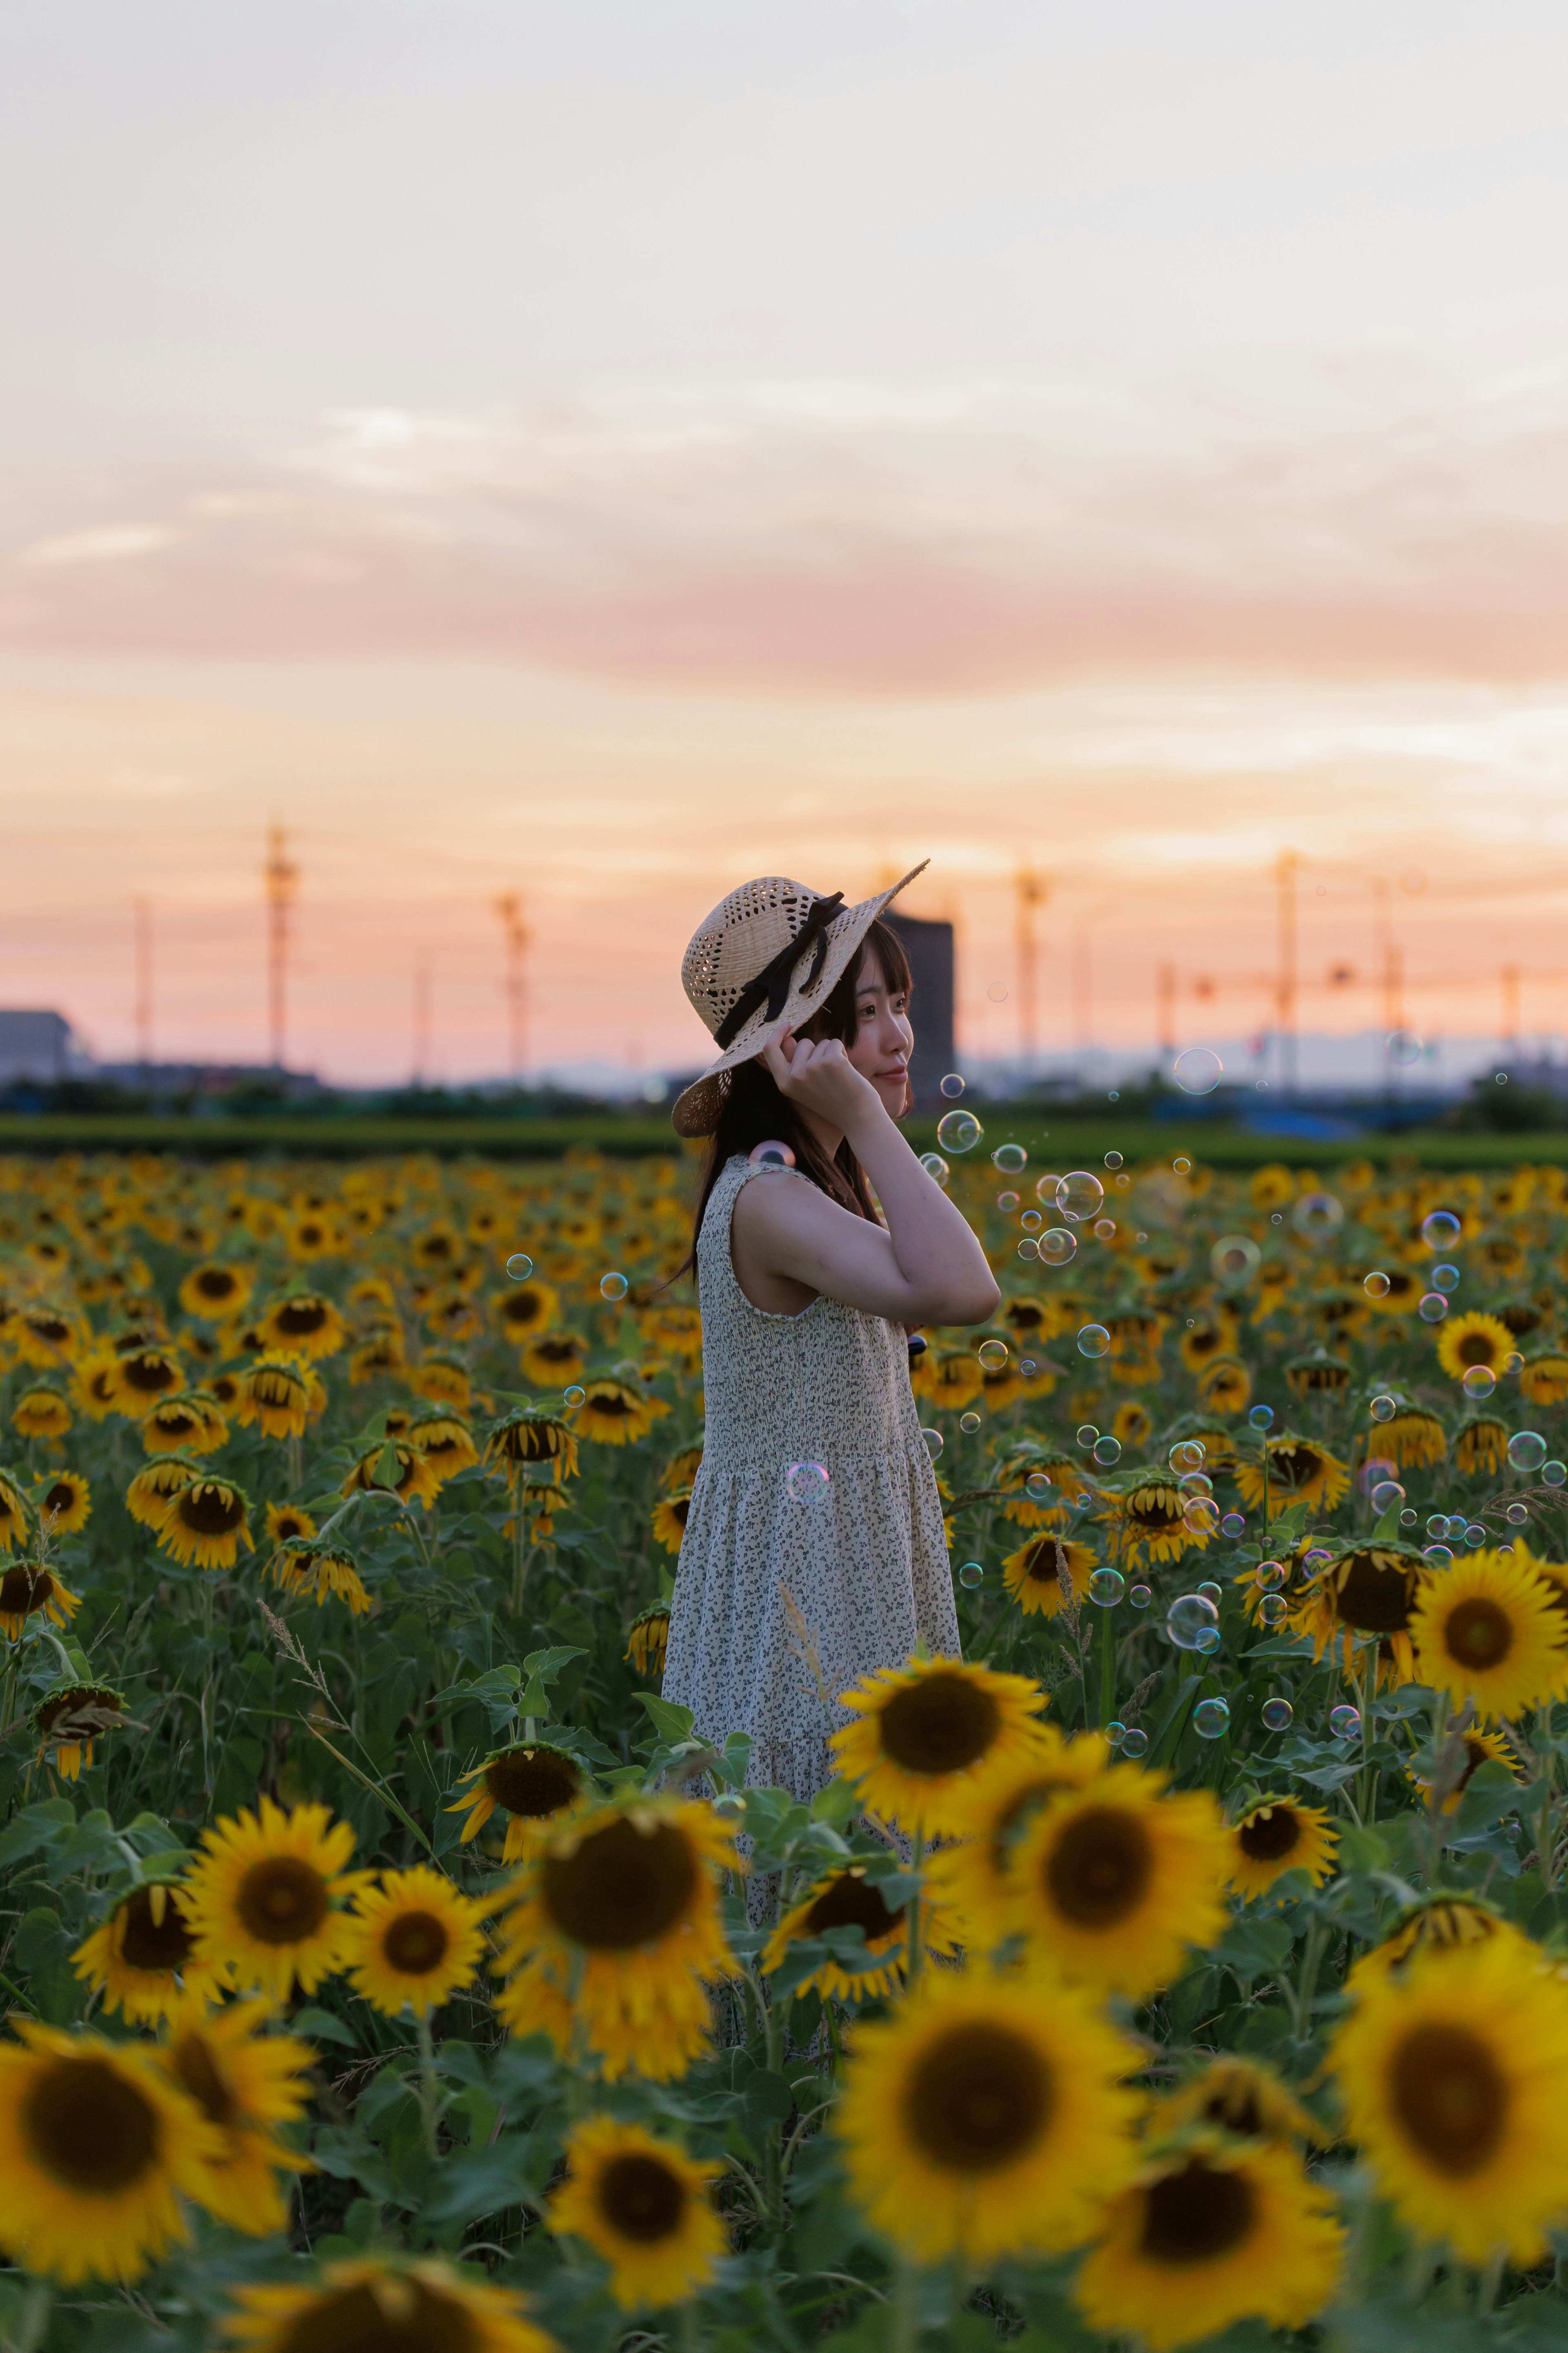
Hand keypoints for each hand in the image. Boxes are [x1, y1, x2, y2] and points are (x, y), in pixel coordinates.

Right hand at [761, 1029, 884, 1127]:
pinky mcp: (831, 1061)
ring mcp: (812, 1068)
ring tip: (837, 1075)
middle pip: (802, 1043)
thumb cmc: (833, 1101)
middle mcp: (795, 1076)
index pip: (769, 1049)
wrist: (857, 1116)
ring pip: (820, 1043)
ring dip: (831, 1053)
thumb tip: (788, 1039)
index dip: (776, 1034)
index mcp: (784, 1083)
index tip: (787, 1025)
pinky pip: (835, 1043)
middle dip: (816, 1051)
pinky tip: (846, 1070)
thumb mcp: (804, 1087)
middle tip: (827, 1074)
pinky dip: (842, 1052)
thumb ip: (793, 1066)